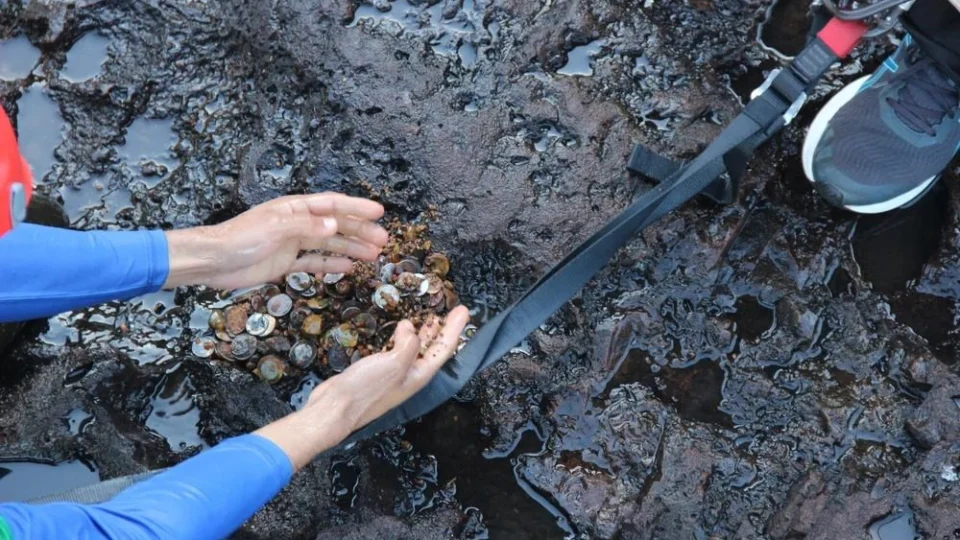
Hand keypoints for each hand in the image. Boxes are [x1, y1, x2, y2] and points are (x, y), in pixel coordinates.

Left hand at [163, 193, 388, 289]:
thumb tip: (335, 225)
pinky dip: (331, 264)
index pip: (332, 205)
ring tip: (373, 255)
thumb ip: (306, 226)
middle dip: (360, 231)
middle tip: (383, 241)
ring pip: (329, 244)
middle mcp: (297, 223)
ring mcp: (292, 243)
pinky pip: (314, 262)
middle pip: (335, 225)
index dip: (356, 207)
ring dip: (351, 248)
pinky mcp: (285, 263)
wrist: (213, 261)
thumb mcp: (275, 228)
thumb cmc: (240, 239)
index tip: (378, 212)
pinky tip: (348, 267)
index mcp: (295, 209)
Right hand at [255, 306, 470, 469]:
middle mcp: (411, 375)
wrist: (336, 408)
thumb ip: (409, 344)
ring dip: (425, 333)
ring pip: (415, 348)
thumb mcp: (395, 363)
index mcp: (419, 374)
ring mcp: (395, 374)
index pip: (444, 348)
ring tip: (431, 317)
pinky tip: (401, 329)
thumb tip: (410, 327)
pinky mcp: (378, 370)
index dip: (455, 328)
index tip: (464, 310)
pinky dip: (403, 337)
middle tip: (453, 311)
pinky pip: (398, 350)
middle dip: (443, 330)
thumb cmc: (367, 389)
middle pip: (433, 349)